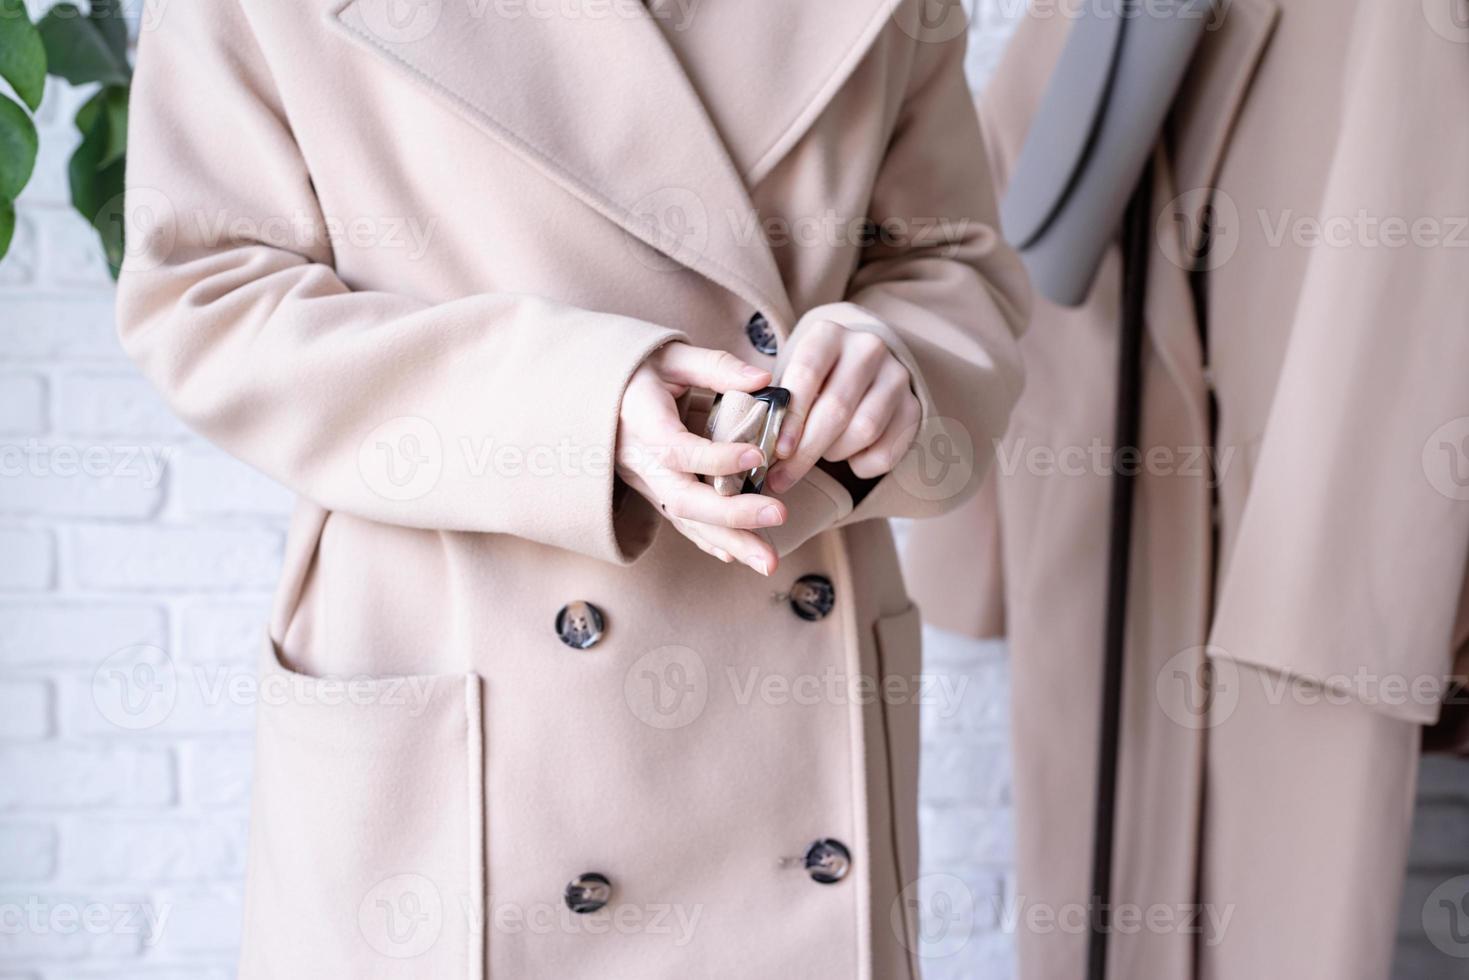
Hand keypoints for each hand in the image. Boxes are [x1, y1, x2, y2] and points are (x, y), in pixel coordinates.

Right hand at [616, 342, 786, 574]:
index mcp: (642, 421)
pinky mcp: (657, 492)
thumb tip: (763, 380)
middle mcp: (641, 461)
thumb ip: (715, 366)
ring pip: (686, 520)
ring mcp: (647, 482)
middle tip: (779, 514)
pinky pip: (683, 522)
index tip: (756, 454)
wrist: (597, 396)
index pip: (677, 449)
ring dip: (730, 542)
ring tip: (769, 563)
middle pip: (683, 499)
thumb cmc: (637, 371)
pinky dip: (711, 541)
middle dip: (733, 514)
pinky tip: (739, 556)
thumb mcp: (671, 355)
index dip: (715, 457)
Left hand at [766, 320, 919, 492]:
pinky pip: (886, 452)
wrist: (860, 366)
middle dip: (806, 451)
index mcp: (829, 334)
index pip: (807, 374)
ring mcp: (896, 377)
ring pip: (863, 431)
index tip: (777, 451)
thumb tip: (751, 436)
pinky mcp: (914, 407)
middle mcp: (867, 349)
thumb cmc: (812, 378)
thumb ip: (770, 399)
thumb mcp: (787, 373)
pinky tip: (850, 457)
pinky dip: (862, 465)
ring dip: (835, 453)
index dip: (791, 418)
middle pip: (836, 409)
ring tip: (822, 452)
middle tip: (784, 478)